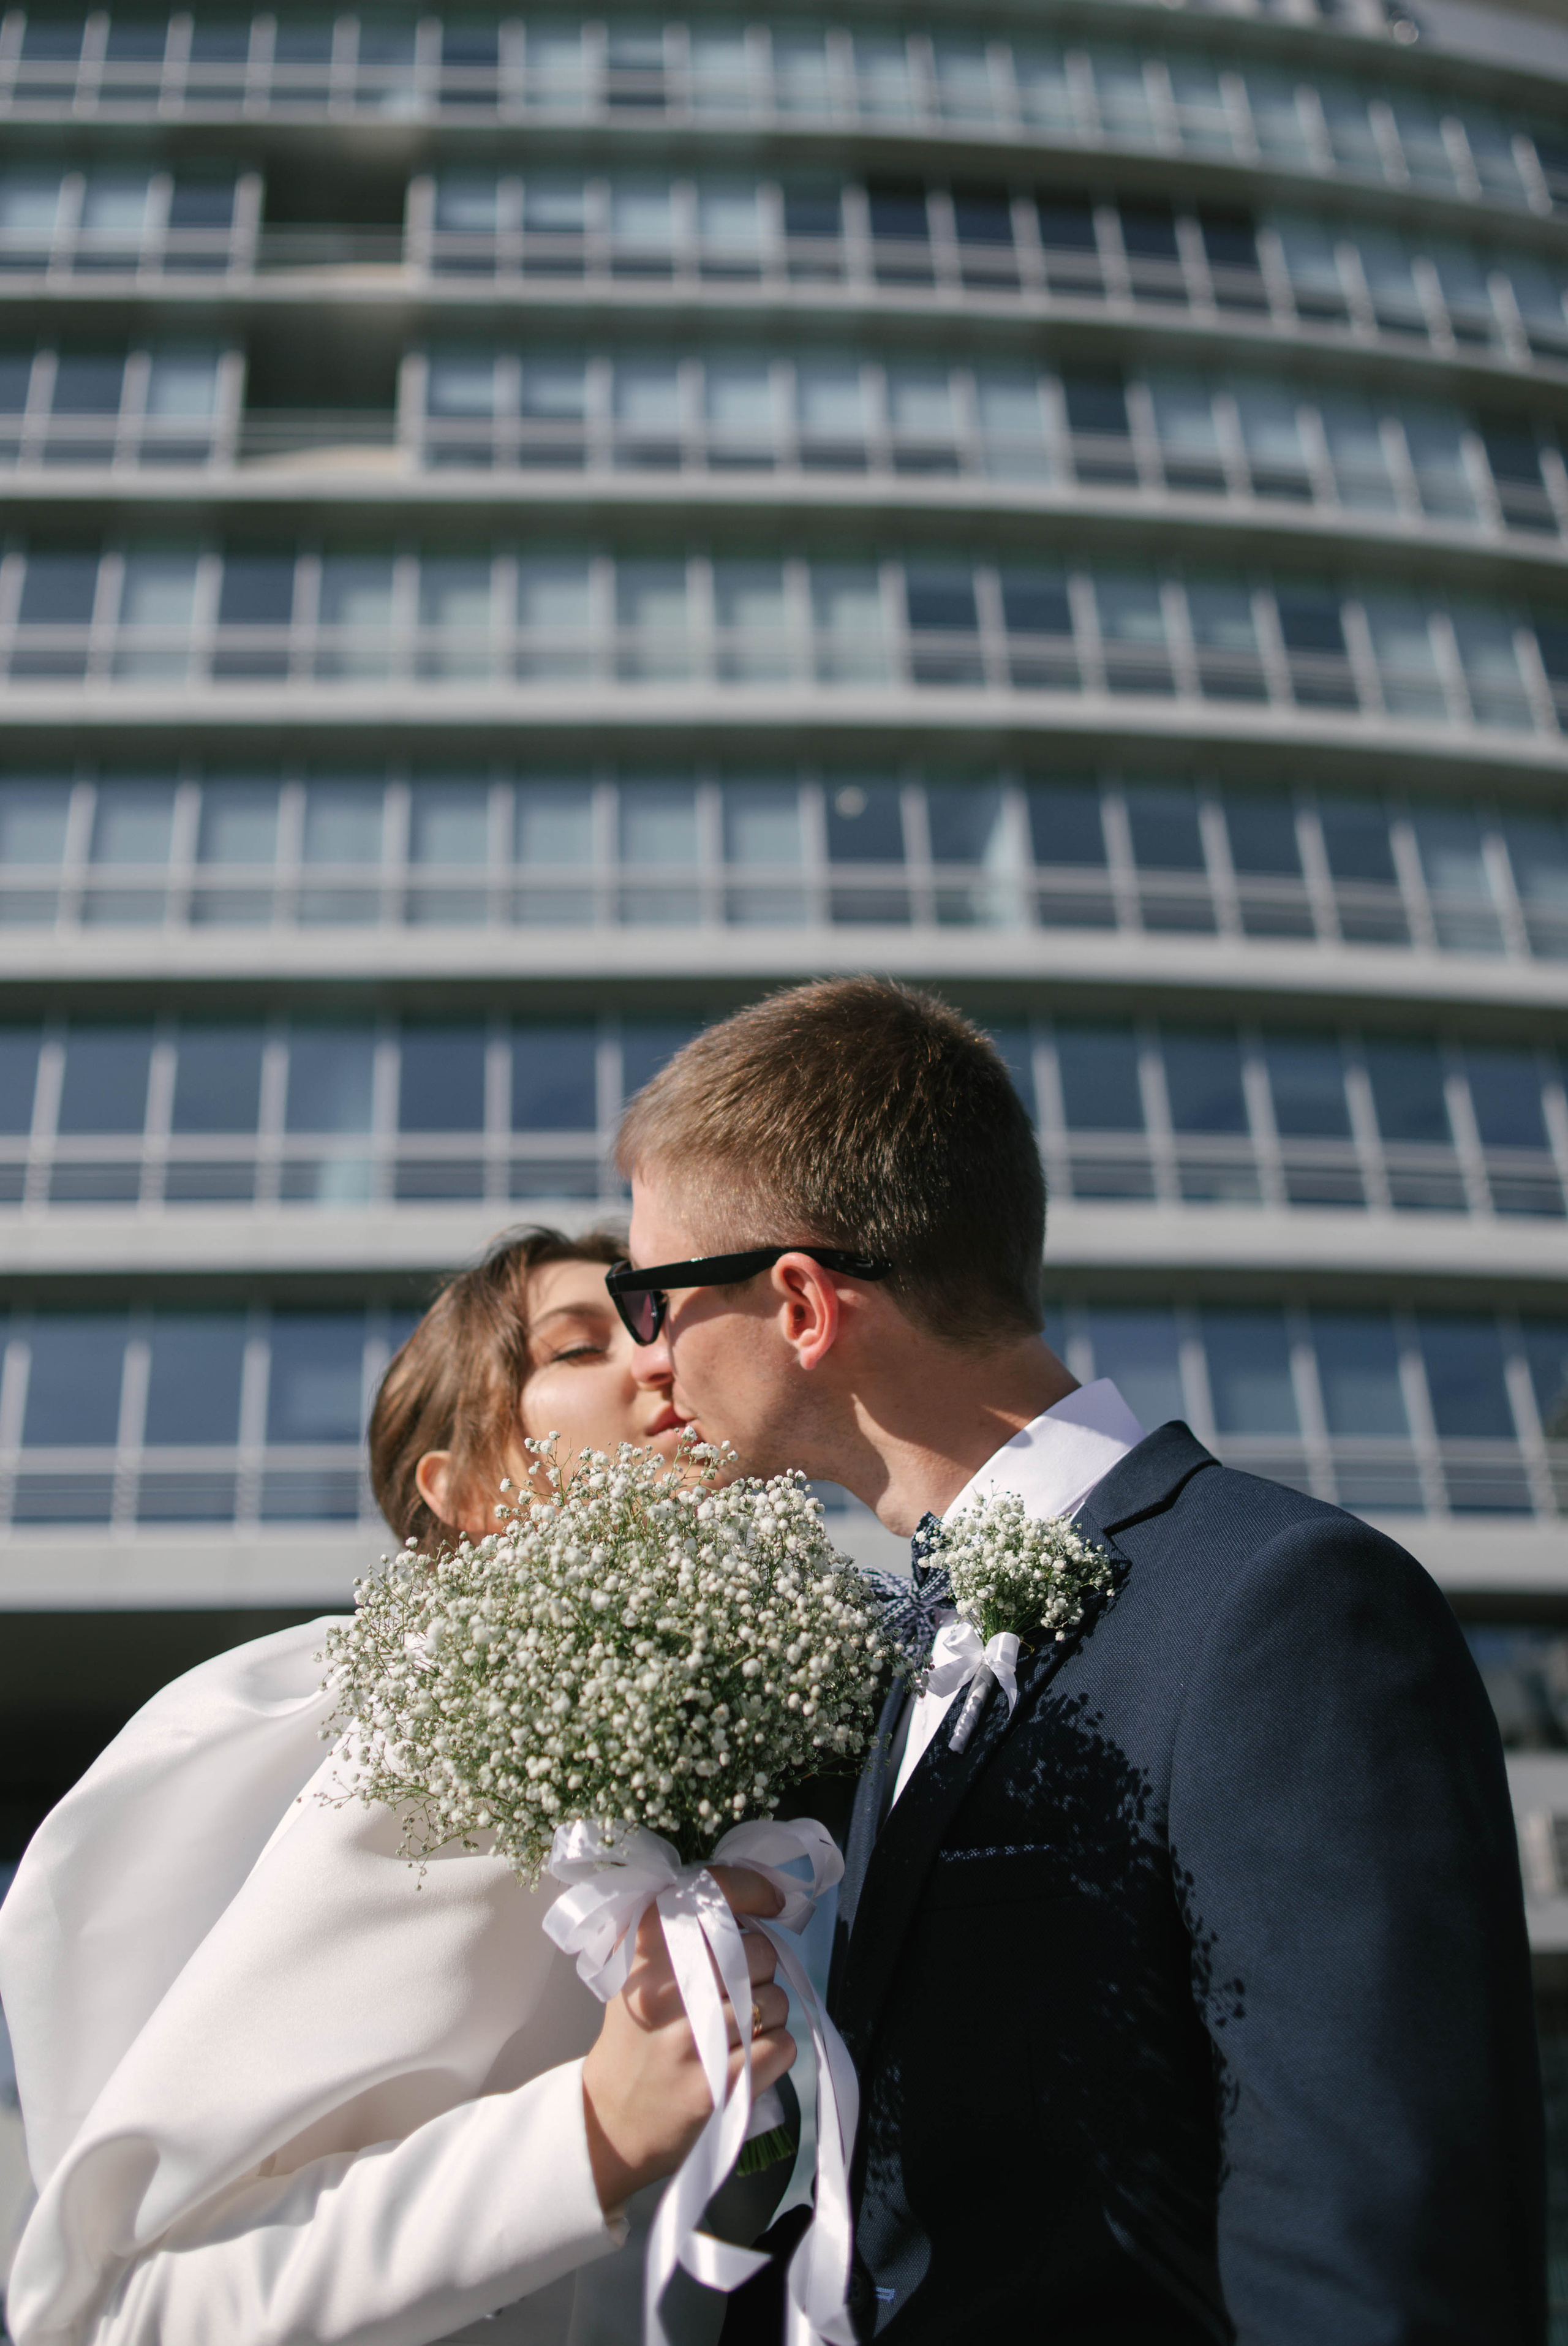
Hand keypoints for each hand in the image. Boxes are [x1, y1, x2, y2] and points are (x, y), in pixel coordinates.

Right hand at [580, 1865, 795, 2213]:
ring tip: (733, 2031)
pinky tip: (745, 2058)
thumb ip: (681, 1933)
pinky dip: (775, 2051)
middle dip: (759, 1969)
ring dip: (768, 2015)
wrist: (612, 2121)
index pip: (715, 1893)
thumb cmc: (634, 2041)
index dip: (754, 1889)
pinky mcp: (720, 2084)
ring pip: (776, 2000)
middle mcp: (671, 1988)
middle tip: (734, 1992)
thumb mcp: (637, 1974)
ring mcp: (696, 2039)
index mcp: (649, 1951)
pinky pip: (782, 2046)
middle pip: (760, 1951)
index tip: (772, 1901)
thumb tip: (748, 1899)